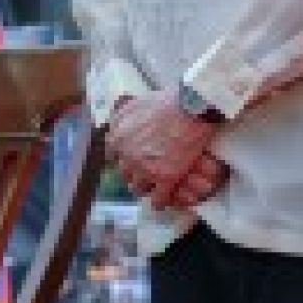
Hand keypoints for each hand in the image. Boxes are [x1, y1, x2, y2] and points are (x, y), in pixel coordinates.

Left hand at [105, 90, 220, 210]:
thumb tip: (114, 124)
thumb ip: (121, 117)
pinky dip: (160, 201)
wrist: (190, 107)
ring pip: (139, 187)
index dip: (123, 158)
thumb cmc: (166, 101)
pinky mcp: (165, 177)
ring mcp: (145, 168)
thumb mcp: (134, 104)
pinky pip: (158, 199)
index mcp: (117, 137)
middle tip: (145, 171)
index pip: (112, 156)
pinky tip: (165, 199)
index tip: (131, 158)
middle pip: (125, 173)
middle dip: (134, 173)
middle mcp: (127, 155)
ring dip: (146, 186)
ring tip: (155, 185)